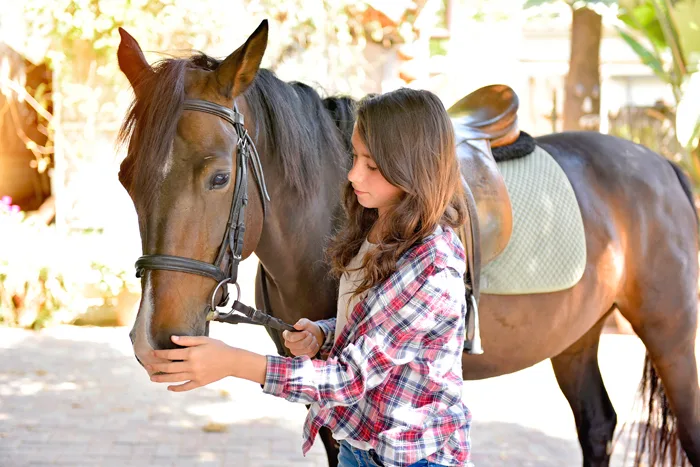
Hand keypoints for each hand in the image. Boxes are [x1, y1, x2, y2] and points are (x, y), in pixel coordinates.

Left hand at [148, 335, 265, 390]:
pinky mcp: (199, 382)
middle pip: (169, 367)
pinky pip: (185, 387)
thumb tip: (172, 339)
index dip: (160, 354)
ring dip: (162, 378)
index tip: (151, 354)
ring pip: (174, 378)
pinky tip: (169, 387)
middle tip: (147, 367)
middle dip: (157, 367)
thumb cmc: (218, 347)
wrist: (232, 361)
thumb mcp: (204, 340)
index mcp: (192, 353)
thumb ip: (187, 340)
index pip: (171, 354)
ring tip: (152, 378)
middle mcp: (191, 365)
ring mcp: (195, 375)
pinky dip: (176, 388)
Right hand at [283, 318, 323, 356]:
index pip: (291, 338)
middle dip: (309, 338)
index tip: (305, 332)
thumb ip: (301, 323)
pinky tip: (313, 344)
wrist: (315, 334)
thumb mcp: (306, 322)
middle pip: (301, 344)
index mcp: (287, 335)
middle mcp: (289, 344)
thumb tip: (296, 326)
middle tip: (310, 334)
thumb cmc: (308, 328)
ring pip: (307, 349)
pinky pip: (311, 353)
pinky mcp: (302, 357)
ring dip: (313, 342)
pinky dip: (315, 347)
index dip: (300, 335)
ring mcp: (295, 352)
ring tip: (312, 338)